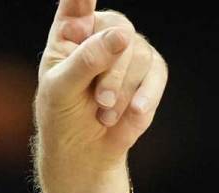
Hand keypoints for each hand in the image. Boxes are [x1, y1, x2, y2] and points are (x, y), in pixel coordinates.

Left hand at [34, 0, 167, 192]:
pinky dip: (144, 95)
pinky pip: (157, 72)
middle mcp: (100, 32)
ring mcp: (127, 49)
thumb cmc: (62, 116)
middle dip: (111, 70)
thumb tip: (120, 35)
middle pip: (119, 31)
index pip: (77, 1)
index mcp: (69, 31)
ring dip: (122, 90)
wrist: (83, 151)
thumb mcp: (61, 90)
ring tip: (104, 114)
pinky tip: (132, 112)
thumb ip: (86, 60)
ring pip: (139, 53)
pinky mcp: (149, 71)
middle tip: (98, 100)